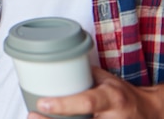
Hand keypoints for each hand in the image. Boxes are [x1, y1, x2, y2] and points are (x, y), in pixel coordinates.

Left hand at [28, 67, 163, 118]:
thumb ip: (81, 75)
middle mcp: (112, 118)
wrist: (147, 112)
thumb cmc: (121, 94)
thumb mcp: (105, 80)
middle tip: (32, 115)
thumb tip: (52, 65)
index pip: (87, 102)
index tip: (43, 102)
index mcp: (111, 98)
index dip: (64, 105)